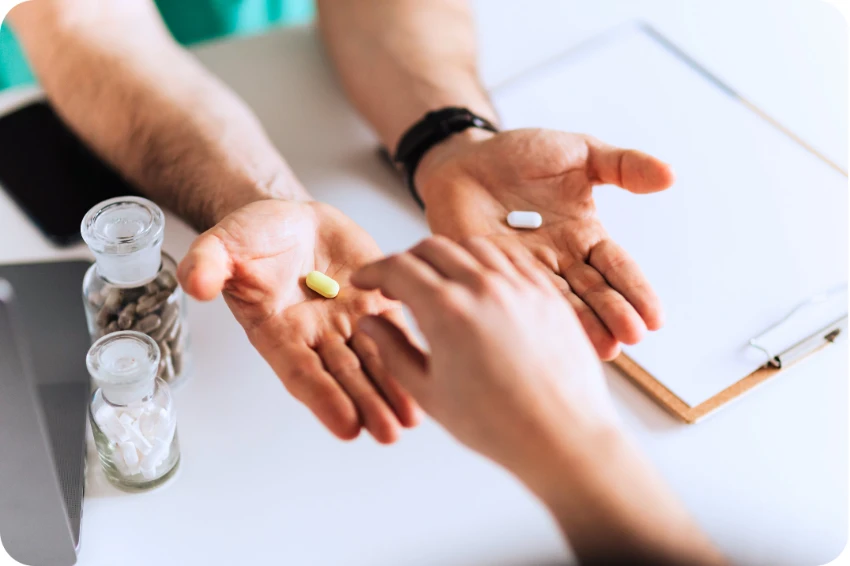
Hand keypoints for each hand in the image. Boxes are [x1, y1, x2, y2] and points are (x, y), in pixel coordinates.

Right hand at [178, 199, 417, 442]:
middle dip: (366, 404)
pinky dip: (410, 352)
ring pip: (373, 361)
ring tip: (412, 419)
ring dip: (392, 390)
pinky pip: (395, 330)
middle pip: (343, 376)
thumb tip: (195, 282)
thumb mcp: (224, 244)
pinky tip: (429, 373)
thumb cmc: (254, 237)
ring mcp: (346, 321)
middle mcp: (314, 335)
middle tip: (388, 432)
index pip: (301, 371)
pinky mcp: (375, 302)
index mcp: (276, 331)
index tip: (346, 425)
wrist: (290, 219)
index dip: (322, 398)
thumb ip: (210, 263)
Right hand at [351, 235, 618, 477]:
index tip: (365, 281)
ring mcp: (520, 286)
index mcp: (447, 311)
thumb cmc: (498, 426)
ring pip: (473, 247)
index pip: (398, 268)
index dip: (374, 271)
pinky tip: (481, 282)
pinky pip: (511, 259)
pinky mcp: (547, 293)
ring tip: (439, 280)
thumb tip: (370, 323)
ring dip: (447, 255)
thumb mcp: (429, 392)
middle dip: (406, 260)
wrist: (563, 437)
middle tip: (397, 283)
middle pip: (432, 248)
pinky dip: (487, 261)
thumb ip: (392, 350)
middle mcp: (483, 287)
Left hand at [414, 128, 675, 359]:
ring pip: (559, 303)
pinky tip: (549, 336)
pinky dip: (532, 317)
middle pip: (593, 293)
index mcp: (584, 235)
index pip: (617, 268)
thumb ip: (621, 165)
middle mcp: (560, 260)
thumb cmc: (520, 155)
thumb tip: (670, 175)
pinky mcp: (491, 275)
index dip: (636, 292)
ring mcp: (525, 271)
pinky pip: (515, 296)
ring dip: (582, 327)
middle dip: (614, 315)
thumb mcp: (578, 152)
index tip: (656, 319)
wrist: (463, 159)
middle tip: (631, 337)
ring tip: (603, 348)